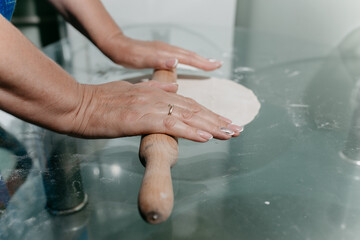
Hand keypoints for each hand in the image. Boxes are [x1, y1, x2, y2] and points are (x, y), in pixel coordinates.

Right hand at [70, 80, 241, 141]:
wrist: (76, 105)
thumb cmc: (98, 102)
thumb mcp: (128, 90)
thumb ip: (152, 89)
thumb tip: (174, 86)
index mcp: (153, 93)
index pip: (187, 103)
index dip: (208, 112)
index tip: (223, 121)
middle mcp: (154, 97)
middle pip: (193, 108)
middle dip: (217, 119)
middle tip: (237, 128)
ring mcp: (148, 107)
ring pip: (187, 116)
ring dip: (211, 125)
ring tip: (230, 133)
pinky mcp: (139, 119)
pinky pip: (170, 125)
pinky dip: (190, 131)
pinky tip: (206, 137)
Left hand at [101, 34, 222, 70]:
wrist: (117, 46)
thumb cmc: (127, 54)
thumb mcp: (141, 59)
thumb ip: (159, 60)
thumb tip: (177, 61)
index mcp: (165, 52)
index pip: (189, 58)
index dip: (203, 63)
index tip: (216, 66)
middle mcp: (167, 50)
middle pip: (190, 55)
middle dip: (205, 61)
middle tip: (217, 65)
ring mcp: (164, 51)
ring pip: (185, 56)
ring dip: (198, 60)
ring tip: (207, 64)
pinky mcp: (160, 54)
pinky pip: (178, 57)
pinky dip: (187, 61)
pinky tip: (186, 64)